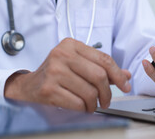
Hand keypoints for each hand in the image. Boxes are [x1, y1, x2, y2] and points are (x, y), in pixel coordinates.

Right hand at [4, 38, 130, 111]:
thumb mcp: (77, 64)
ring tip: (91, 104)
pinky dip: (83, 108)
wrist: (28, 86)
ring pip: (90, 92)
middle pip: (99, 75)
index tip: (125, 85)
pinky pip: (77, 103)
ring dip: (94, 103)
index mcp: (71, 45)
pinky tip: (80, 106)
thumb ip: (101, 68)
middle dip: (107, 93)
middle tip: (107, 101)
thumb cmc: (56, 73)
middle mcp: (61, 54)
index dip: (118, 74)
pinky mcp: (49, 89)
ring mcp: (54, 71)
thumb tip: (126, 75)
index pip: (104, 59)